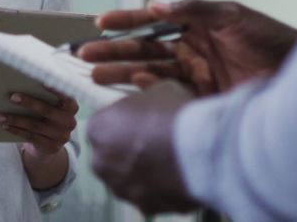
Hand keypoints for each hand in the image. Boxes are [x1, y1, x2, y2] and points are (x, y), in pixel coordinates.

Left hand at [0, 86, 78, 159]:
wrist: (50, 143)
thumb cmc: (46, 116)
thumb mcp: (51, 106)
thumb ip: (44, 97)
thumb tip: (21, 85)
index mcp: (72, 107)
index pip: (67, 97)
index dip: (57, 90)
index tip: (42, 81)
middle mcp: (70, 122)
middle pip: (48, 111)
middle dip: (29, 102)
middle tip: (12, 96)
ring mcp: (62, 136)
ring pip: (35, 126)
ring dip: (15, 119)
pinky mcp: (51, 147)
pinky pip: (30, 137)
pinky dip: (15, 130)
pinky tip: (4, 125)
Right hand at [82, 0, 296, 93]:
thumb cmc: (273, 39)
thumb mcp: (234, 15)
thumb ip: (195, 9)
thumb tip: (157, 4)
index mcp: (196, 24)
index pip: (153, 21)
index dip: (125, 21)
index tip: (99, 22)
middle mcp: (192, 49)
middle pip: (144, 49)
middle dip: (113, 52)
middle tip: (85, 57)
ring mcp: (196, 75)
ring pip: (150, 72)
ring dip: (123, 73)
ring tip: (96, 76)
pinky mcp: (202, 99)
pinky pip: (168, 94)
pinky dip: (150, 90)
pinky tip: (135, 85)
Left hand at [88, 80, 198, 214]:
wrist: (198, 149)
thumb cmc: (173, 113)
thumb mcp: (160, 90)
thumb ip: (147, 99)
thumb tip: (152, 103)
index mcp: (98, 128)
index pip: (104, 124)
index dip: (125, 121)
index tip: (142, 121)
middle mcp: (101, 162)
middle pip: (112, 155)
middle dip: (130, 150)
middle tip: (156, 141)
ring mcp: (121, 188)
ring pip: (129, 179)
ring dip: (144, 171)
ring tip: (172, 159)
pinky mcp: (143, 207)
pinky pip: (150, 195)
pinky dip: (161, 189)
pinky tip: (179, 175)